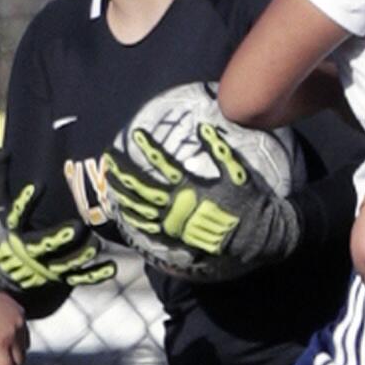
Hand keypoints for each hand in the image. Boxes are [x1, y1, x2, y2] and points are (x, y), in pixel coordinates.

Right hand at [0, 153, 115, 292]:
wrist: (4, 277)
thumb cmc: (4, 234)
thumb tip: (3, 150)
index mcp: (13, 231)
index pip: (15, 215)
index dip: (23, 203)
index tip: (36, 187)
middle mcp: (29, 250)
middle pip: (43, 244)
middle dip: (59, 237)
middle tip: (77, 227)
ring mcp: (46, 266)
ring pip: (63, 263)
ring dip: (79, 255)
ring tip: (95, 245)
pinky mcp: (61, 278)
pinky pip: (78, 278)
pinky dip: (94, 274)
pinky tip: (111, 267)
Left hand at [102, 123, 298, 282]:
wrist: (254, 237)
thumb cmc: (249, 202)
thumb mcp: (237, 172)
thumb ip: (220, 149)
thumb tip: (205, 127)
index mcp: (191, 188)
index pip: (163, 164)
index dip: (148, 148)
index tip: (135, 134)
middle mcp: (178, 206)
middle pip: (143, 187)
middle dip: (124, 172)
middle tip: (110, 158)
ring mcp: (175, 223)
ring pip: (141, 209)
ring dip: (124, 194)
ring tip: (110, 183)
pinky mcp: (177, 237)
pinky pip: (151, 229)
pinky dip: (136, 220)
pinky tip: (124, 213)